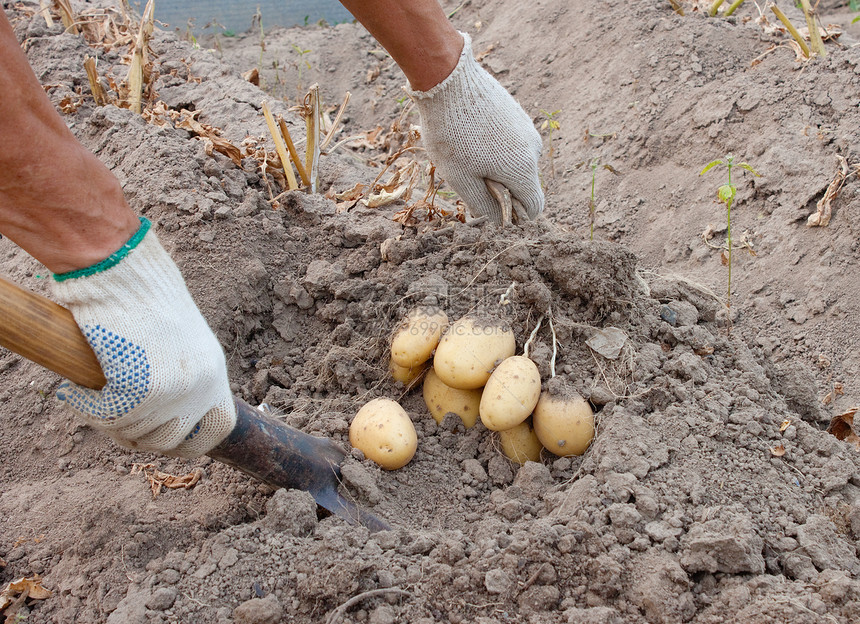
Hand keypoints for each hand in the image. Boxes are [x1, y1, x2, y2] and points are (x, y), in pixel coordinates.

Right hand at [52, 219, 235, 457]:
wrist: (122, 269)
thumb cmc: (142, 294)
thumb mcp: (178, 338)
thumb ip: (179, 372)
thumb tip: (161, 412)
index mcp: (215, 369)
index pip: (219, 428)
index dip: (191, 443)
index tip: (162, 442)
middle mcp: (202, 384)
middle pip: (172, 440)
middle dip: (140, 439)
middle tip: (113, 419)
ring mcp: (174, 390)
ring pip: (136, 434)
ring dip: (109, 422)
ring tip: (92, 397)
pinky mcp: (141, 390)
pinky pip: (108, 418)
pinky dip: (86, 408)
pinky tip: (75, 391)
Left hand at [408, 32, 543, 223]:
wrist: (448, 78)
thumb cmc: (451, 132)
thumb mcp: (461, 178)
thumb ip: (484, 205)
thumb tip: (499, 222)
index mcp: (523, 169)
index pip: (534, 208)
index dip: (514, 217)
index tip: (488, 206)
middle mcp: (533, 149)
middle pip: (524, 185)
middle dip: (500, 189)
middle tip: (467, 174)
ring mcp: (527, 129)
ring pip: (516, 163)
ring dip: (495, 167)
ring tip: (465, 151)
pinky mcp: (517, 114)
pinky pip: (511, 143)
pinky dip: (495, 147)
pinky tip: (469, 134)